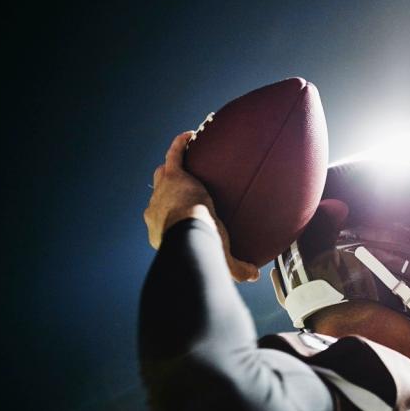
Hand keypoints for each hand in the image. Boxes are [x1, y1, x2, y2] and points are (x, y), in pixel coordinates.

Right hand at [143, 130, 260, 281]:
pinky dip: (180, 145)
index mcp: (162, 231)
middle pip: (160, 194)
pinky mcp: (173, 176)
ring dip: (170, 165)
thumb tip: (253, 275)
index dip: (172, 216)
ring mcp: (162, 191)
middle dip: (166, 190)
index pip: (166, 220)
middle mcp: (156, 210)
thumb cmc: (200, 247)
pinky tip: (191, 135)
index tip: (186, 214)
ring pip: (161, 174)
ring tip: (184, 156)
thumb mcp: (218, 257)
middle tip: (182, 185)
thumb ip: (236, 268)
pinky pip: (174, 154)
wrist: (190, 231)